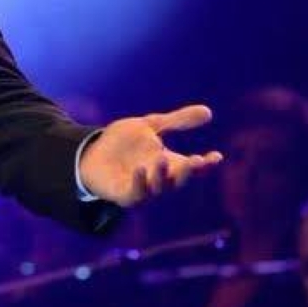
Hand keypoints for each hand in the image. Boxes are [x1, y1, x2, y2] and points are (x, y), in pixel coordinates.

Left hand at [79, 104, 222, 206]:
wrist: (91, 153)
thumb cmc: (123, 143)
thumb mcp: (151, 126)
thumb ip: (177, 121)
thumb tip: (209, 112)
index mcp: (169, 163)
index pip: (192, 166)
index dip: (206, 164)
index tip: (216, 156)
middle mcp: (159, 178)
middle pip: (179, 179)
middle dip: (189, 172)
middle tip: (197, 161)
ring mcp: (142, 188)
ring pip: (158, 187)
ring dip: (162, 175)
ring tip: (162, 159)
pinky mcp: (124, 195)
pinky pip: (135, 194)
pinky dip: (139, 183)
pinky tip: (140, 169)